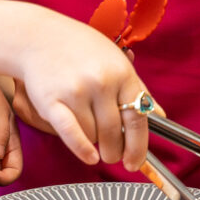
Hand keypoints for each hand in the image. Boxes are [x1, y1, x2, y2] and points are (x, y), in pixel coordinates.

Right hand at [14, 10, 150, 170]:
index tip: (135, 162)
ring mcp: (76, 91)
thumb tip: (160, 115)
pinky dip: (82, 149)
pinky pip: (71, 134)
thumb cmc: (80, 49)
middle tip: (111, 155)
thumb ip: (138, 90)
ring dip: (92, 139)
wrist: (39, 37)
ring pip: (92, 135)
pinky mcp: (51, 101)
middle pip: (114, 132)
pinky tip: (89, 156)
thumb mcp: (116, 61)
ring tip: (87, 125)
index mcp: (122, 73)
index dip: (138, 146)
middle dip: (114, 150)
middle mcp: (101, 82)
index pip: (138, 118)